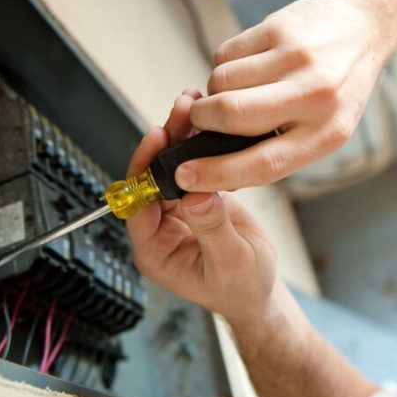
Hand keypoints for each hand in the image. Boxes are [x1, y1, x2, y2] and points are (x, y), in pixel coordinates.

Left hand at [126, 93, 276, 321]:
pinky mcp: (195, 199)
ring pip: (169, 168)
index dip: (144, 170)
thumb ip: (212, 229)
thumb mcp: (231, 261)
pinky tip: (207, 124)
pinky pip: (190, 168)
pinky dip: (197, 145)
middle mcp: (160, 228)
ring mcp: (178, 211)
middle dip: (164, 143)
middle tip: (180, 112)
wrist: (260, 289)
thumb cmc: (243, 287)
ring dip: (179, 137)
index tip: (157, 140)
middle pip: (150, 178)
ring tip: (191, 107)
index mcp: (155, 250)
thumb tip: (196, 194)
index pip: (136, 204)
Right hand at [175, 0, 391, 191]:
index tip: (185, 175)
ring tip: (237, 88)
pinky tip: (249, 64)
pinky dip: (225, 64)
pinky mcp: (280, 28)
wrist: (362, 31)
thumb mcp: (322, 132)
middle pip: (233, 114)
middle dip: (202, 119)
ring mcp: (297, 58)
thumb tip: (218, 174)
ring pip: (222, 80)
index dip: (217, 174)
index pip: (264, 164)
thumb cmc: (337, 91)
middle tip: (201, 117)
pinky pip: (226, 52)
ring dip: (214, 90)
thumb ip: (276, 153)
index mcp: (326, 135)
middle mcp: (314, 96)